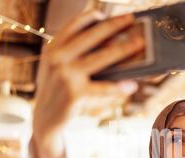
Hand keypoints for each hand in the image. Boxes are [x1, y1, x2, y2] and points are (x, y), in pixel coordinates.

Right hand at [33, 11, 143, 147]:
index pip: (73, 25)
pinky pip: (103, 87)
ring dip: (124, 49)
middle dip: (114, 25)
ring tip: (140, 44)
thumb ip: (72, 54)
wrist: (45, 118)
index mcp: (53, 49)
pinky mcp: (75, 93)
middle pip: (92, 36)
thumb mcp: (57, 68)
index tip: (105, 12)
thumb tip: (108, 44)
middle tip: (130, 18)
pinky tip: (131, 85)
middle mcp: (58, 59)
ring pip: (102, 58)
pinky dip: (119, 87)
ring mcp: (66, 76)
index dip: (91, 16)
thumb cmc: (57, 90)